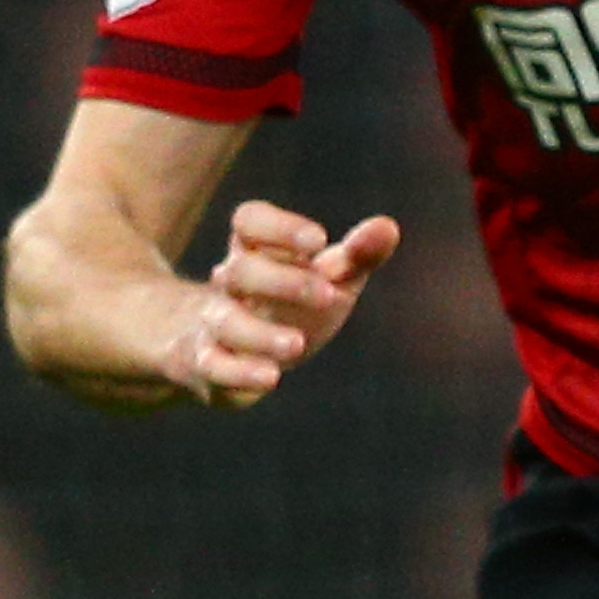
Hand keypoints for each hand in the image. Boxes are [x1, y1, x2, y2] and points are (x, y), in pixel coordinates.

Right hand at [166, 200, 397, 406]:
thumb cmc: (294, 303)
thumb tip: (388, 227)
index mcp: (255, 249)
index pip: (250, 221)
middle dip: (283, 281)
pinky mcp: (210, 365)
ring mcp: (216, 324)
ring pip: (226, 322)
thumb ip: (358, 256)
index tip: (318, 240)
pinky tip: (269, 378)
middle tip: (328, 295)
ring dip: (261, 334)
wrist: (236, 349)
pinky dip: (239, 372)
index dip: (279, 227)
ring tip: (297, 344)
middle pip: (241, 271)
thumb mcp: (331, 278)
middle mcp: (230, 283)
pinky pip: (213, 366)